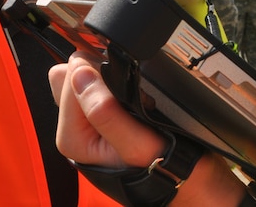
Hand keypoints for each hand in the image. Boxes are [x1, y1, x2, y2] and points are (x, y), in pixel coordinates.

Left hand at [48, 53, 247, 204]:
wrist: (188, 182)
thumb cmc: (167, 170)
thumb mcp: (139, 144)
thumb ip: (105, 111)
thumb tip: (81, 73)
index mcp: (73, 140)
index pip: (67, 79)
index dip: (95, 71)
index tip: (122, 83)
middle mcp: (75, 132)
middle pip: (66, 78)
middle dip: (96, 73)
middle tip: (126, 91)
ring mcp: (87, 125)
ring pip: (80, 80)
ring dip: (106, 79)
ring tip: (133, 99)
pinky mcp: (101, 119)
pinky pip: (97, 87)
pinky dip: (114, 85)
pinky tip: (134, 100)